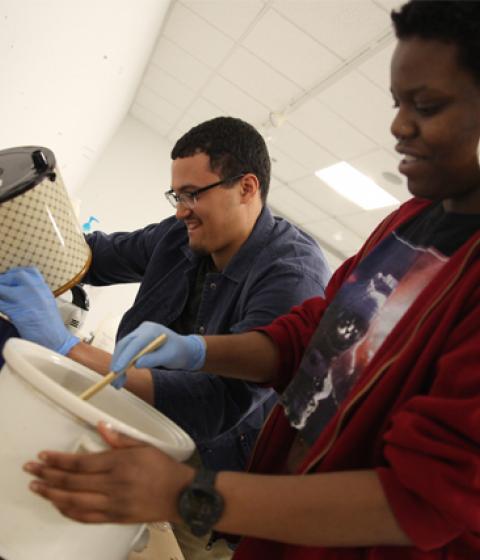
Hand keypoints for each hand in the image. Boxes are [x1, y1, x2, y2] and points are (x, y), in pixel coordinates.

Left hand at [0, 267, 78, 354]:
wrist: (56, 341)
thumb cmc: (51, 327)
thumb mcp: (47, 303)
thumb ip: (36, 294)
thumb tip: (19, 291)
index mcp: (44, 288)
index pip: (28, 271)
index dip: (14, 274)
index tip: (8, 279)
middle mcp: (35, 289)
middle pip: (14, 276)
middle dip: (3, 280)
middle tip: (0, 289)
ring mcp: (25, 299)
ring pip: (2, 289)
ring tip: (1, 300)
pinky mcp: (16, 311)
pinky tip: (0, 308)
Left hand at [23, 422, 193, 523]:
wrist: (180, 494)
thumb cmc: (163, 467)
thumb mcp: (144, 446)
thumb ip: (120, 438)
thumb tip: (101, 424)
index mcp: (119, 463)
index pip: (81, 463)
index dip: (59, 460)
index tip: (43, 456)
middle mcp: (113, 485)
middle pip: (72, 482)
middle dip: (48, 476)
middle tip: (31, 470)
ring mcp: (113, 504)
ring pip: (74, 501)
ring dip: (52, 495)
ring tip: (37, 488)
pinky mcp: (115, 518)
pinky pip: (85, 517)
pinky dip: (68, 511)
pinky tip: (59, 505)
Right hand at [110, 322, 205, 387]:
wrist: (184, 349)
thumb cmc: (179, 352)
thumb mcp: (170, 357)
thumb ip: (154, 359)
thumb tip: (136, 365)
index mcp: (152, 330)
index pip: (135, 343)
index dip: (125, 356)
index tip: (117, 370)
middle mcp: (143, 330)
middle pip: (124, 345)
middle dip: (117, 363)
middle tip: (113, 381)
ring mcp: (138, 334)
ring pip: (122, 349)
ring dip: (117, 366)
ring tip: (117, 384)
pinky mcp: (136, 341)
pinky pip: (125, 352)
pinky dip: (122, 364)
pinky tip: (121, 377)